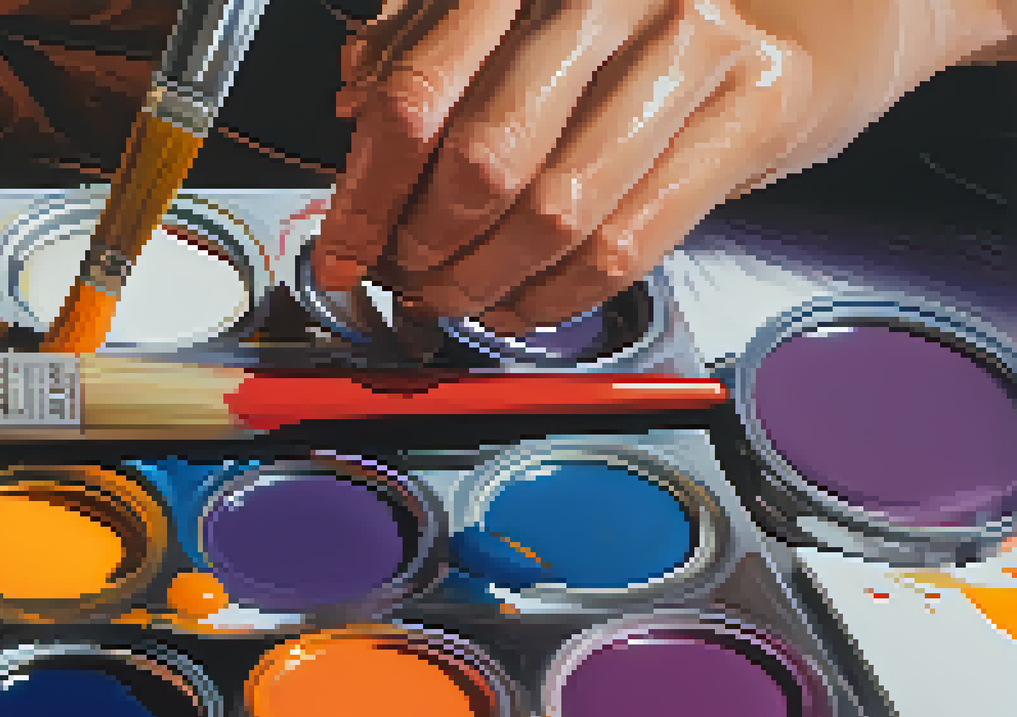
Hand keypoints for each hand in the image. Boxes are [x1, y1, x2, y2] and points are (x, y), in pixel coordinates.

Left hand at [313, 0, 1014, 334]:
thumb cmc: (660, 4)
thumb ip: (438, 37)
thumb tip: (351, 104)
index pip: (417, 93)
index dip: (365, 189)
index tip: (342, 247)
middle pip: (480, 159)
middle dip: (424, 244)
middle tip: (403, 276)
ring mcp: (692, 43)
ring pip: (554, 211)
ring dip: (485, 280)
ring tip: (454, 298)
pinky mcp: (756, 107)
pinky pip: (629, 240)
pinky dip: (557, 295)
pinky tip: (524, 304)